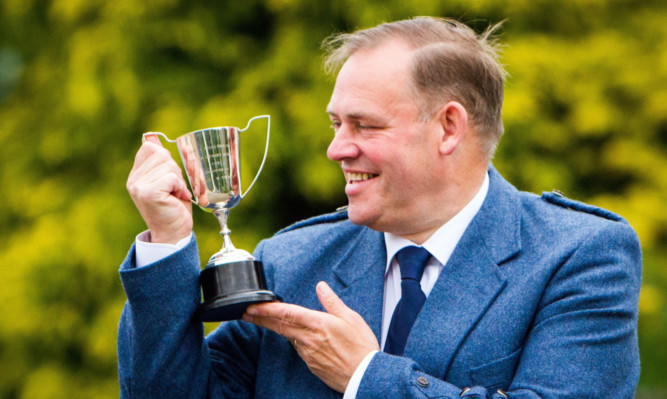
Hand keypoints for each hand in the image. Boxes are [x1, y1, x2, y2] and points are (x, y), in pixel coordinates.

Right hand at [126, 134, 192, 243]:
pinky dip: (180, 187)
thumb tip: (152, 137)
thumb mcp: (168, 180)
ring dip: (179, 181)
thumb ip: (160, 162)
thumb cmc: (174, 207)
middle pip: (162, 155)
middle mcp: (133, 180)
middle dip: (175, 171)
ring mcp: (138, 186)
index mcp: (136, 174)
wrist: (174, 233)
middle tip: (174, 189)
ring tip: (175, 195)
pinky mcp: (148, 193)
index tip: (170, 178)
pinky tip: (177, 198)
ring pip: (169, 166)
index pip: (150, 148)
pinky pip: (171, 178)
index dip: (166, 159)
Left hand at [243, 282, 378, 392]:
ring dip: (274, 328)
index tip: (253, 306)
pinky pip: (298, 349)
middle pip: (279, 326)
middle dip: (260, 319)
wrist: (365, 376)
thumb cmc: (361, 347)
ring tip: (263, 320)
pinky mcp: (311, 364)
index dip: (267, 310)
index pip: (287, 314)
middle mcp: (309, 339)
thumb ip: (332, 302)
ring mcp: (308, 353)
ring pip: (288, 337)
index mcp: (318, 324)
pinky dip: (292, 339)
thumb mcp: (351, 318)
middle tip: (246, 313)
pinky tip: (292, 336)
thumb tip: (321, 287)